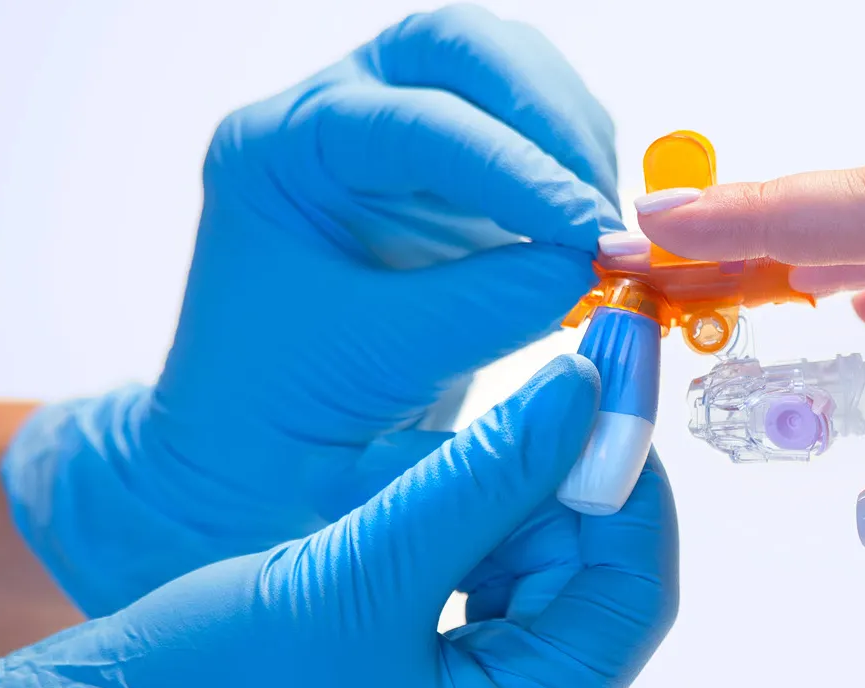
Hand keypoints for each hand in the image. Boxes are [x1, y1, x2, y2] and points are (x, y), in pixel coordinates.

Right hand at [0, 356, 677, 687]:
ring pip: (520, 587)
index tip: (608, 368)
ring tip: (371, 470)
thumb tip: (587, 397)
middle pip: (578, 587)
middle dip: (527, 488)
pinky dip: (431, 540)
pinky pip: (463, 604)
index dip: (626, 474)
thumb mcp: (351, 573)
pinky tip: (366, 501)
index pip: (629, 596)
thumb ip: (483, 481)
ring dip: (468, 507)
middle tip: (443, 429)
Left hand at [4, 5, 620, 614]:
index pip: (416, 123)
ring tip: (604, 227)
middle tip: (602, 205)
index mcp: (281, 149)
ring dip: (571, 139)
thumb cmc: (282, 416)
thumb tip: (589, 262)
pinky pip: (530, 138)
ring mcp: (394, 141)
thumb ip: (484, 305)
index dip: (517, 170)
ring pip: (506, 76)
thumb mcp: (378, 365)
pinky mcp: (449, 180)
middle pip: (460, 49)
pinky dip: (574, 172)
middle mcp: (335, 119)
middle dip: (547, 115)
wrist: (260, 460)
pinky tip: (593, 232)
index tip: (589, 230)